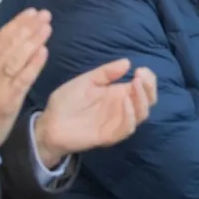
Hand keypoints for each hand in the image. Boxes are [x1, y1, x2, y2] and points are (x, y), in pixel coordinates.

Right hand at [0, 9, 51, 146]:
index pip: (1, 37)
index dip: (17, 23)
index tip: (32, 12)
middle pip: (10, 44)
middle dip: (29, 27)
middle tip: (45, 14)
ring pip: (17, 57)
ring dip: (33, 40)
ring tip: (47, 28)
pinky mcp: (9, 99)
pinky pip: (23, 78)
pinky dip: (33, 64)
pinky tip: (44, 52)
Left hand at [34, 59, 157, 168]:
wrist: (49, 123)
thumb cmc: (66, 102)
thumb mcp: (86, 81)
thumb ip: (105, 73)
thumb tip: (127, 62)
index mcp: (118, 94)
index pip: (143, 87)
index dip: (148, 78)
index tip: (140, 69)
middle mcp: (122, 108)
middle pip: (148, 101)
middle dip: (149, 87)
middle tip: (141, 76)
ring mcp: (118, 122)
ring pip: (142, 114)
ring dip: (142, 99)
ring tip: (135, 84)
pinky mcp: (110, 135)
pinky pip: (127, 128)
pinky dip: (130, 115)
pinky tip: (125, 101)